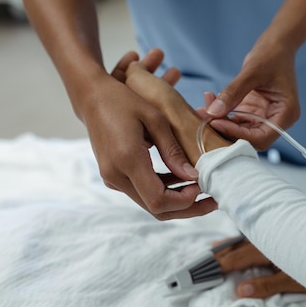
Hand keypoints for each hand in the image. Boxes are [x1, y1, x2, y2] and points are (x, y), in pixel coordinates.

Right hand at [123, 56, 304, 298]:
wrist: (92, 97)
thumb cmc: (125, 101)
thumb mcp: (155, 120)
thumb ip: (174, 151)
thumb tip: (194, 177)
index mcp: (127, 160)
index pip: (158, 200)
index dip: (184, 201)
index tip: (202, 187)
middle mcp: (116, 175)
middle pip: (156, 209)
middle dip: (187, 208)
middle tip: (213, 200)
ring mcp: (113, 178)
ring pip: (150, 205)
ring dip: (178, 202)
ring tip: (204, 190)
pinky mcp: (114, 177)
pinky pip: (143, 193)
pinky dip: (165, 191)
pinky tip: (183, 180)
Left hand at [202, 35, 299, 150]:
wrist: (277, 44)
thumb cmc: (272, 55)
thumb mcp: (252, 72)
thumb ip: (233, 92)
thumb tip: (213, 112)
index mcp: (286, 114)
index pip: (261, 137)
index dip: (238, 134)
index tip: (217, 122)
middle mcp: (277, 120)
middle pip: (250, 138)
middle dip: (227, 130)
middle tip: (205, 118)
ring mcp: (265, 117)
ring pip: (240, 131)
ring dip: (221, 122)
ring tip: (203, 108)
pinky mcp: (254, 112)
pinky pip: (236, 120)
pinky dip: (223, 114)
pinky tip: (210, 102)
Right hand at [214, 238, 305, 298]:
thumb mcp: (292, 282)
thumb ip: (266, 286)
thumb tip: (239, 290)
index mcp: (268, 249)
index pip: (238, 258)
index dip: (221, 265)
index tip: (205, 271)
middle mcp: (268, 239)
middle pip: (239, 246)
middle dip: (221, 253)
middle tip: (203, 260)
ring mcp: (275, 236)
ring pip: (246, 240)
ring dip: (231, 245)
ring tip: (214, 246)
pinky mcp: (282, 237)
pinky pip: (256, 239)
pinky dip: (244, 242)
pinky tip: (242, 241)